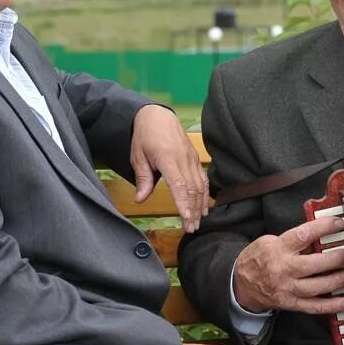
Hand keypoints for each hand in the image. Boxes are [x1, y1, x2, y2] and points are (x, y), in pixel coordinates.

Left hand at [130, 106, 207, 232]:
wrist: (157, 115)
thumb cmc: (145, 136)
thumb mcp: (138, 156)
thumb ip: (143, 178)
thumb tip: (140, 199)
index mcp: (168, 158)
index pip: (179, 184)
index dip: (184, 203)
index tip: (187, 218)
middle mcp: (183, 158)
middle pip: (192, 188)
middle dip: (193, 210)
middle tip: (191, 228)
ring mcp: (191, 158)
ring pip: (201, 185)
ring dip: (200, 205)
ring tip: (198, 222)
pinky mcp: (195, 158)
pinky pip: (203, 178)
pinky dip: (205, 194)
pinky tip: (204, 206)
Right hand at [233, 217, 343, 314]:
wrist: (241, 285)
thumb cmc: (259, 258)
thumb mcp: (271, 241)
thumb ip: (294, 239)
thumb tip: (322, 233)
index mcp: (278, 248)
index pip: (304, 235)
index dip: (324, 227)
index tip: (340, 223)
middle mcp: (283, 269)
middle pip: (312, 264)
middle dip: (334, 258)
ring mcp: (287, 289)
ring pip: (316, 287)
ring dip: (337, 281)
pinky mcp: (291, 304)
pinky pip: (313, 307)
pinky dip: (332, 306)